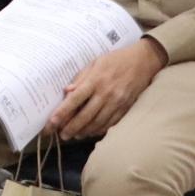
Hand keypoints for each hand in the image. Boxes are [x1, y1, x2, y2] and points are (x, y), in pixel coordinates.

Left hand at [48, 38, 167, 140]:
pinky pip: (110, 124)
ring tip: (74, 135)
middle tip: (62, 135)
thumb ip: (80, 79)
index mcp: (95, 80)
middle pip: (85, 116)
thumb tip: (66, 92)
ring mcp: (117, 103)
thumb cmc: (115, 60)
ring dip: (84, 132)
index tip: (52, 123)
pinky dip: (99, 130)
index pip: (75, 99)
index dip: (62, 112)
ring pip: (98, 123)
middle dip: (71, 128)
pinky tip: (90, 132)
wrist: (142, 62)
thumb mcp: (94, 63)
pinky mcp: (125, 109)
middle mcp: (106, 93)